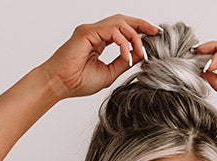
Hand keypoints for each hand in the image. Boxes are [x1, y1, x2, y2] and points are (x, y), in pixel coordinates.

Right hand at [39, 14, 160, 98]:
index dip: (139, 31)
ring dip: (134, 37)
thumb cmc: (78, 82)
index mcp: (99, 40)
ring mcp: (91, 30)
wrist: (60, 85)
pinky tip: (127, 56)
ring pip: (120, 23)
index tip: (154, 36)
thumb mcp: (109, 73)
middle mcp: (95, 32)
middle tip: (156, 31)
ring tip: (141, 52)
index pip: (122, 29)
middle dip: (142, 24)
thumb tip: (140, 55)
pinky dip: (123, 42)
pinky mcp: (87, 32)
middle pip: (123, 20)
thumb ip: (123, 62)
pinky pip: (112, 31)